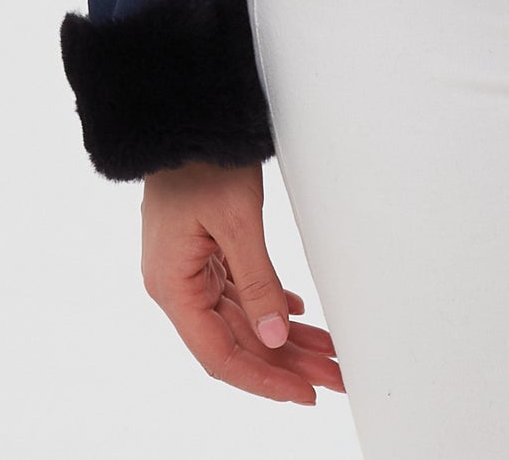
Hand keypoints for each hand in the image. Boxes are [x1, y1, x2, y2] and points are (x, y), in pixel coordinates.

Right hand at [140, 160, 345, 404]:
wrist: (186, 115)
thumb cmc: (202, 159)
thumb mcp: (237, 221)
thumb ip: (257, 281)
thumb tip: (274, 337)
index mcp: (174, 287)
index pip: (220, 355)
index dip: (264, 379)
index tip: (303, 393)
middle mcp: (178, 285)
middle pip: (237, 340)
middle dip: (287, 361)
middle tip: (334, 376)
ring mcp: (190, 268)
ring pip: (243, 317)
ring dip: (285, 335)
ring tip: (328, 351)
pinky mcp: (204, 251)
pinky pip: (238, 291)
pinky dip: (270, 302)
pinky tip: (298, 313)